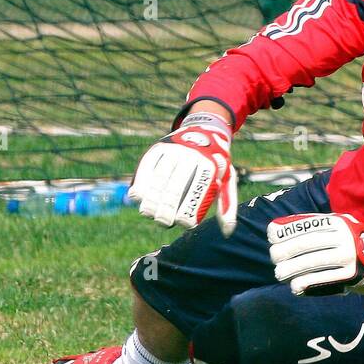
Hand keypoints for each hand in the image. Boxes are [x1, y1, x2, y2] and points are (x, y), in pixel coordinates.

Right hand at [127, 113, 238, 234]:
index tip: (183, 223)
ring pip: (158, 178)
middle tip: (163, 222)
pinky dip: (140, 181)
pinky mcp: (159, 147)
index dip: (188, 212)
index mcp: (210, 165)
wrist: (205, 130)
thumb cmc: (216, 164)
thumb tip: (228, 232)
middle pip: (174, 188)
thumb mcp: (226, 179)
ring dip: (150, 198)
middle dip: (166, 208)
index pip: (196, 194)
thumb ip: (227, 204)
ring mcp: (174, 150)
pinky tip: (136, 196)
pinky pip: (146, 166)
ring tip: (148, 213)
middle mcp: (191, 156)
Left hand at [267, 213, 363, 300]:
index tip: (271, 237)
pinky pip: (325, 279)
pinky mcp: (352, 275)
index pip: (308, 225)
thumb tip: (277, 230)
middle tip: (273, 258)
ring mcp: (349, 257)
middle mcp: (345, 237)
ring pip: (314, 262)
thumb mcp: (340, 227)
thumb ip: (315, 228)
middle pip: (309, 243)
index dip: (287, 231)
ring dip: (293, 268)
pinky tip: (295, 286)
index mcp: (339, 222)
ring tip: (279, 273)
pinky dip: (308, 283)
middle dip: (287, 251)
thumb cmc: (354, 243)